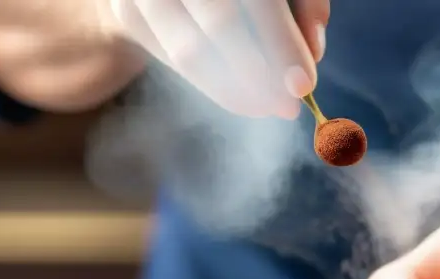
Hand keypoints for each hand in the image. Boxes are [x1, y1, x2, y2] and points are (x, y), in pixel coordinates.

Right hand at [103, 0, 326, 117]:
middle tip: (287, 107)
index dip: (281, 43)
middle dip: (260, 76)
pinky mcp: (127, 11)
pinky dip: (211, 85)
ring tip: (265, 107)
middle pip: (220, 23)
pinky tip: (240, 96)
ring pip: (189, 52)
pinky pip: (172, 61)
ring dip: (235, 91)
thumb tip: (312, 55)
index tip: (303, 86)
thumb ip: (306, 5)